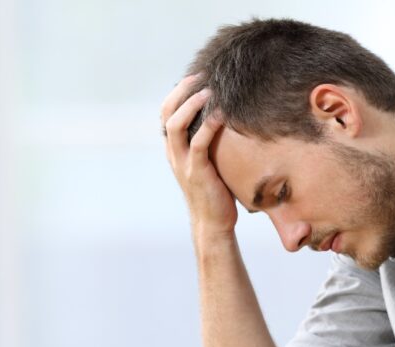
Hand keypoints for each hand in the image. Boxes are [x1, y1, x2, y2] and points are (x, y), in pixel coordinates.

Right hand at [161, 75, 236, 235]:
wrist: (213, 222)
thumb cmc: (216, 191)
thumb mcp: (210, 161)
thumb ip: (210, 142)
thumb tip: (227, 118)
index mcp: (174, 149)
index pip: (167, 112)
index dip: (178, 92)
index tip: (196, 76)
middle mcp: (174, 153)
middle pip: (166, 113)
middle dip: (182, 91)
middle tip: (201, 76)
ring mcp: (183, 163)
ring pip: (176, 125)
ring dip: (192, 105)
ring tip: (209, 91)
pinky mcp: (197, 172)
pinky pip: (198, 144)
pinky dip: (209, 126)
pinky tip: (222, 114)